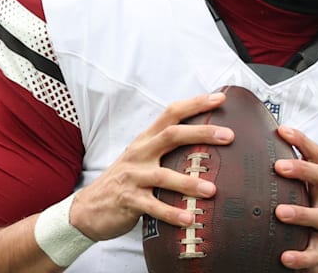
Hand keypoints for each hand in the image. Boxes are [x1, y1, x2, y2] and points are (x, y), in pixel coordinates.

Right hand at [68, 92, 234, 240]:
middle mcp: (140, 153)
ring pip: (163, 175)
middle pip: (172, 135)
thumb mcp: (142, 158)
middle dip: (202, 133)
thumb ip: (167, 149)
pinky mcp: (129, 200)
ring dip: (189, 182)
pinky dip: (171, 213)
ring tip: (212, 190)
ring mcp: (133, 176)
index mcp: (146, 139)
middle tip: (229, 136)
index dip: (195, 103)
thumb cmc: (126, 181)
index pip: (171, 113)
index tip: (220, 99)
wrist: (89, 208)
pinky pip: (153, 206)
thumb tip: (206, 144)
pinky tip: (189, 219)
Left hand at [273, 125, 317, 271]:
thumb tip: (243, 159)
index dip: (301, 141)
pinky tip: (285, 256)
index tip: (282, 130)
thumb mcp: (297, 199)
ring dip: (300, 213)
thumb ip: (279, 182)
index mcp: (313, 189)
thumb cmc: (305, 225)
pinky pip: (313, 255)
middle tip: (278, 166)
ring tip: (280, 212)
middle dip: (302, 169)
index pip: (313, 157)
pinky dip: (300, 255)